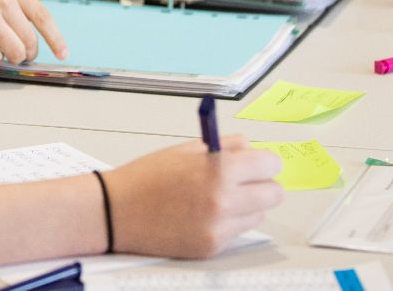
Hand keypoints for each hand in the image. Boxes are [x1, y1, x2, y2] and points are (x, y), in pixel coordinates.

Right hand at [106, 135, 283, 258]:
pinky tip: (204, 213)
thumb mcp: (184, 150)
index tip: (257, 162)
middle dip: (261, 184)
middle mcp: (225, 201)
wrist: (118, 211)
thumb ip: (223, 146)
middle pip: (274, 194)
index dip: (263, 161)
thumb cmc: (147, 177)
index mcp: (220, 170)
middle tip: (244, 180)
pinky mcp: (213, 247)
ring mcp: (220, 227)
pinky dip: (228, 222)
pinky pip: (238, 231)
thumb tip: (249, 146)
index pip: (270, 165)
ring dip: (247, 205)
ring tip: (218, 197)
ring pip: (259, 214)